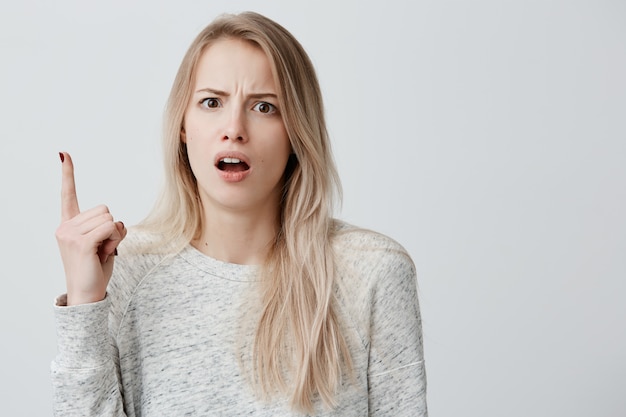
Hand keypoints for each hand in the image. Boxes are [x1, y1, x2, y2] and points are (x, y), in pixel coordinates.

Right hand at [55, 152, 126, 305]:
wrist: (86, 294)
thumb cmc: (96, 269)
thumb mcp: (104, 243)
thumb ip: (108, 227)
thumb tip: (118, 221)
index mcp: (68, 224)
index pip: (68, 194)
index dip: (68, 173)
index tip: (63, 154)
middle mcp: (65, 226)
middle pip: (105, 209)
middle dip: (112, 228)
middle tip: (102, 248)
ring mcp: (70, 234)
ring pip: (110, 218)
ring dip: (114, 235)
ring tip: (101, 252)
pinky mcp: (80, 242)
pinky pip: (111, 228)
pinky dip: (114, 239)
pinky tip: (103, 253)